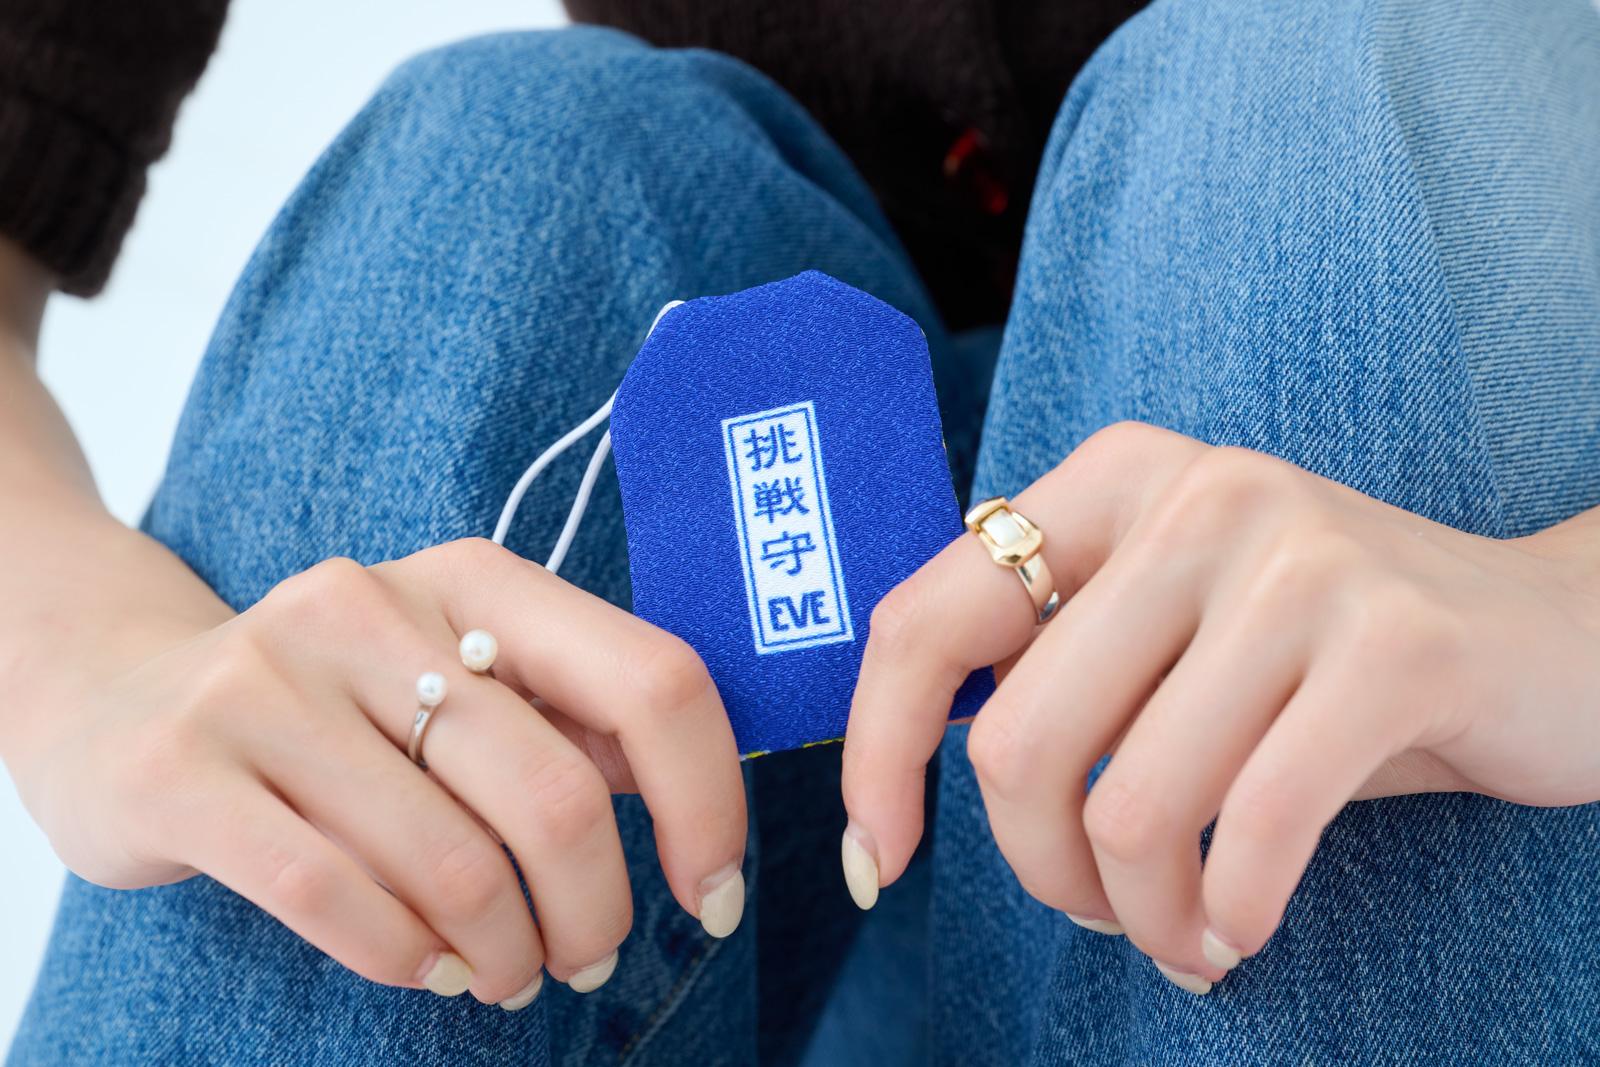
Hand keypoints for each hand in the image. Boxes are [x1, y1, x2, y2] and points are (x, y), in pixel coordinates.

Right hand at [10, 537, 745, 1008]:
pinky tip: (428, 971)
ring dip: (506, 951)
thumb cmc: (337, 710)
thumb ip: (567, 724)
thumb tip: (696, 804)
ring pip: (452, 862)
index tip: (711, 894)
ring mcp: (269, 680)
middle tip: (586, 961)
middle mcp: (374, 605)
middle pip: (556, 794)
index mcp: (474, 579)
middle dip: (596, 911)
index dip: (708, 802)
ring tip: (507, 973)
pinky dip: (406, 957)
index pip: (651, 679)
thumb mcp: (456, 679)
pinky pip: (333, 894)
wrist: (122, 696)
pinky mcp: (183, 764)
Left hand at [840, 422, 1599, 992]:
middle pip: (1018, 744)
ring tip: (1183, 933)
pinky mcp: (1395, 644)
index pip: (923, 623)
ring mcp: (1298, 562)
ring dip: (1143, 915)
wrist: (1556, 639)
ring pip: (1130, 807)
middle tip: (1099, 913)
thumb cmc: (1323, 662)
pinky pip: (1252, 827)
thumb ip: (1053, 664)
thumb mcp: (1171, 629)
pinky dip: (1228, 913)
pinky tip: (1239, 929)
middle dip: (1040, 873)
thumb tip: (892, 790)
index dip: (875, 756)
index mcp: (1111, 480)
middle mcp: (1194, 495)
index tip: (875, 860)